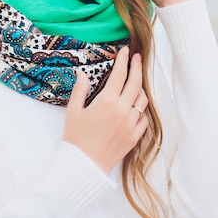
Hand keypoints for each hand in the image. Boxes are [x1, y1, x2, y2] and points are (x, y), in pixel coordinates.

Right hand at [63, 47, 148, 172]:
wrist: (84, 167)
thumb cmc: (75, 139)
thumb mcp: (73, 111)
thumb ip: (80, 90)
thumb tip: (82, 74)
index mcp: (107, 101)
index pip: (119, 74)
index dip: (123, 60)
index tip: (125, 51)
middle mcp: (122, 110)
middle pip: (135, 82)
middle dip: (137, 67)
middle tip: (136, 57)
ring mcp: (131, 124)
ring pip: (143, 100)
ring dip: (140, 87)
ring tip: (136, 81)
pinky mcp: (134, 137)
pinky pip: (144, 118)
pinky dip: (142, 109)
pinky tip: (137, 106)